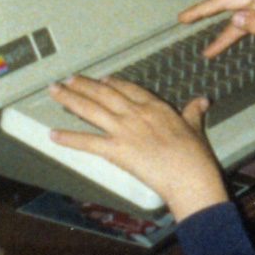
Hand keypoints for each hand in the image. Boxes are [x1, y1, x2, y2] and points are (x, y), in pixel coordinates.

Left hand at [48, 76, 228, 220]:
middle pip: (104, 94)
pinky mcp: (115, 150)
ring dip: (70, 99)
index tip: (102, 80)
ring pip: (91, 110)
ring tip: (55, 91)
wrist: (189, 175)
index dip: (113, 83)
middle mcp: (135, 114)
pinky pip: (87, 142)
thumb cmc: (195, 155)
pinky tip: (52, 134)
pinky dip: (68, 138)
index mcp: (154, 107)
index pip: (129, 89)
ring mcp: (123, 130)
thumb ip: (194, 111)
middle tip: (68, 79)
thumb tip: (202, 101)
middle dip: (84, 85)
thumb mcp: (195, 128)